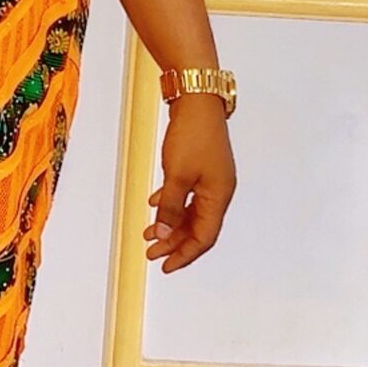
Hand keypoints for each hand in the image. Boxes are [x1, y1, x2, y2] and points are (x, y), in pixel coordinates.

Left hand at [144, 93, 235, 273]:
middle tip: (151, 253)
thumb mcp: (176, 175)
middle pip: (197, 227)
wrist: (197, 100)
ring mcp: (211, 178)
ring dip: (170, 223)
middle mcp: (219, 190)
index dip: (185, 254)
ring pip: (190, 211)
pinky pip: (187, 193)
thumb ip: (169, 207)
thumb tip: (162, 234)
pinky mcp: (201, 166)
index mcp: (219, 196)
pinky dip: (171, 202)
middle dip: (173, 242)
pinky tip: (154, 204)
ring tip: (148, 233)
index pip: (204, 237)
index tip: (165, 266)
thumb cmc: (192, 135)